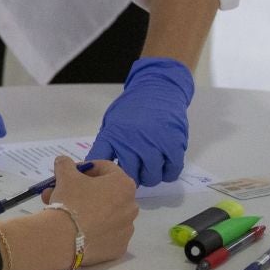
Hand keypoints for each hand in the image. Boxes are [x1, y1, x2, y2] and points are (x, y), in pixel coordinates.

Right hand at [41, 156, 137, 266]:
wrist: (65, 238)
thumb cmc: (71, 200)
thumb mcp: (64, 174)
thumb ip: (65, 164)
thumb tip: (64, 162)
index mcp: (124, 184)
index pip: (105, 168)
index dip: (85, 168)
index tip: (70, 173)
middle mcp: (131, 206)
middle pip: (106, 192)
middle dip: (83, 190)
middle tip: (62, 192)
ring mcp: (127, 229)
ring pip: (106, 214)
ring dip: (88, 209)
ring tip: (64, 212)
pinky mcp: (119, 248)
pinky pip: (105, 233)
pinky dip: (93, 229)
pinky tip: (75, 229)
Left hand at [88, 58, 193, 186]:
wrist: (158, 89)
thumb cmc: (133, 108)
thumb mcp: (112, 122)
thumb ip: (107, 144)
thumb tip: (96, 168)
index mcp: (113, 135)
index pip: (99, 162)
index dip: (99, 175)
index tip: (102, 179)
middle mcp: (132, 141)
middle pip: (129, 176)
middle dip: (130, 179)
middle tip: (132, 174)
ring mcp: (154, 144)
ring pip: (151, 177)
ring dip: (149, 177)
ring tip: (148, 169)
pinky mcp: (173, 145)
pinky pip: (171, 172)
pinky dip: (167, 173)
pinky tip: (163, 166)